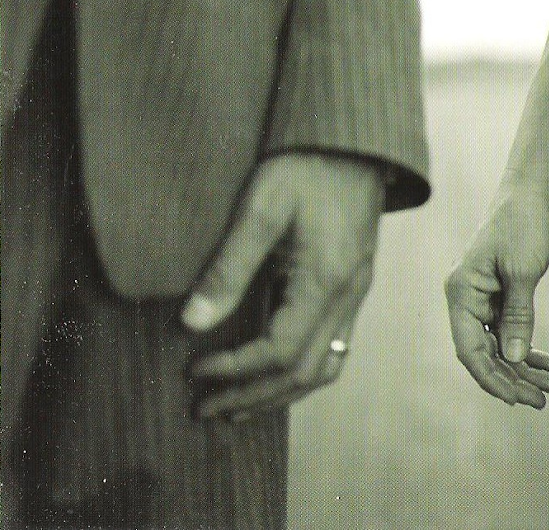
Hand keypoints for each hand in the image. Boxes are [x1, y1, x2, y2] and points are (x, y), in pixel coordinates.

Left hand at [181, 152, 383, 419]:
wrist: (355, 141)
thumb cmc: (307, 165)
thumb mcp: (261, 208)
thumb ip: (228, 267)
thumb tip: (192, 322)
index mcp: (326, 280)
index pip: (280, 350)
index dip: (234, 369)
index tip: (194, 370)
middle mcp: (348, 295)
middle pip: (305, 372)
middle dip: (253, 396)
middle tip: (205, 408)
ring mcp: (357, 292)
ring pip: (326, 366)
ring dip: (280, 392)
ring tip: (237, 404)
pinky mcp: (355, 283)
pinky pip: (334, 345)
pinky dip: (300, 369)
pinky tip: (273, 368)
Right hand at [445, 180, 548, 408]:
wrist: (531, 192)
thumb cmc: (523, 224)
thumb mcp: (523, 271)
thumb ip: (517, 316)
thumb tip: (513, 359)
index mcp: (461, 292)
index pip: (470, 349)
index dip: (493, 378)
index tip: (518, 399)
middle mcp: (466, 298)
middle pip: (483, 352)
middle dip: (511, 377)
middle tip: (542, 398)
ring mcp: (482, 297)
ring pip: (497, 344)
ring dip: (521, 366)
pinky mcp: (498, 293)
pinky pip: (506, 330)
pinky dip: (523, 346)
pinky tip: (544, 361)